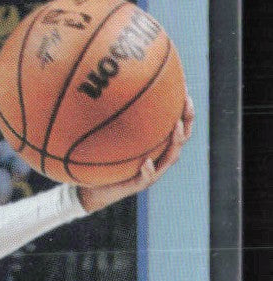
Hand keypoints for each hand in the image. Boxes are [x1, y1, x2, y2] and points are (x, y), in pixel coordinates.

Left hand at [76, 94, 193, 212]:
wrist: (93, 188)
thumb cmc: (102, 159)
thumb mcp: (109, 137)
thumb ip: (115, 120)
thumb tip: (109, 91)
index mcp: (156, 146)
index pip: (177, 126)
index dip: (185, 111)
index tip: (186, 92)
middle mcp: (158, 158)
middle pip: (181, 139)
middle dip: (187, 120)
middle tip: (186, 104)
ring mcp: (151, 172)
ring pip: (171, 157)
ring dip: (175, 142)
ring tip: (176, 126)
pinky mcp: (138, 185)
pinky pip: (146, 178)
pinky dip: (148, 170)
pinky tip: (146, 162)